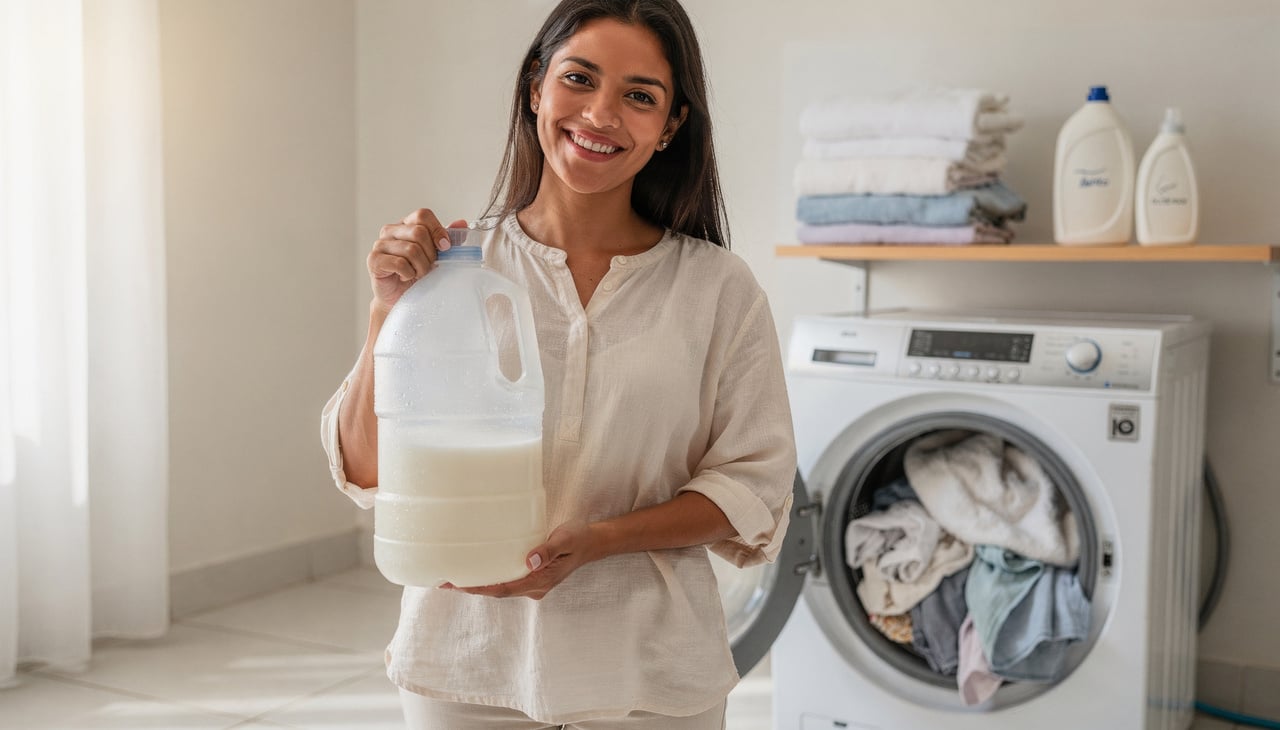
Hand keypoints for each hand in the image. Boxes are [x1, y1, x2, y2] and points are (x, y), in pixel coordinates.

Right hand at [367, 208, 465, 313]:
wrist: (400, 298)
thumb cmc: (417, 275)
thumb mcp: (437, 255)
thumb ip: (448, 239)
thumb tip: (461, 223)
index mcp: (406, 225)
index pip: (423, 215)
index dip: (437, 230)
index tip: (446, 247)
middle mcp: (391, 231)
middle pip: (419, 232)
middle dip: (430, 254)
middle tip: (429, 267)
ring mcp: (380, 244)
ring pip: (411, 249)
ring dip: (421, 267)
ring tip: (418, 274)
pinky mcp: (374, 260)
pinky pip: (399, 263)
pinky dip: (409, 273)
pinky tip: (406, 277)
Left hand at [443, 521, 600, 599]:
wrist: (593, 542)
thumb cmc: (579, 538)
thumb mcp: (566, 539)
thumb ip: (549, 550)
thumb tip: (530, 560)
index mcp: (541, 580)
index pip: (504, 588)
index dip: (480, 588)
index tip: (458, 585)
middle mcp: (534, 586)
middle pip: (498, 591)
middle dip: (472, 588)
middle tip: (444, 582)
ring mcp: (533, 583)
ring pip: (501, 587)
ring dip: (478, 584)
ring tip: (453, 577)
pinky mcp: (532, 575)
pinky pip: (507, 580)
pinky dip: (490, 577)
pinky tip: (478, 569)